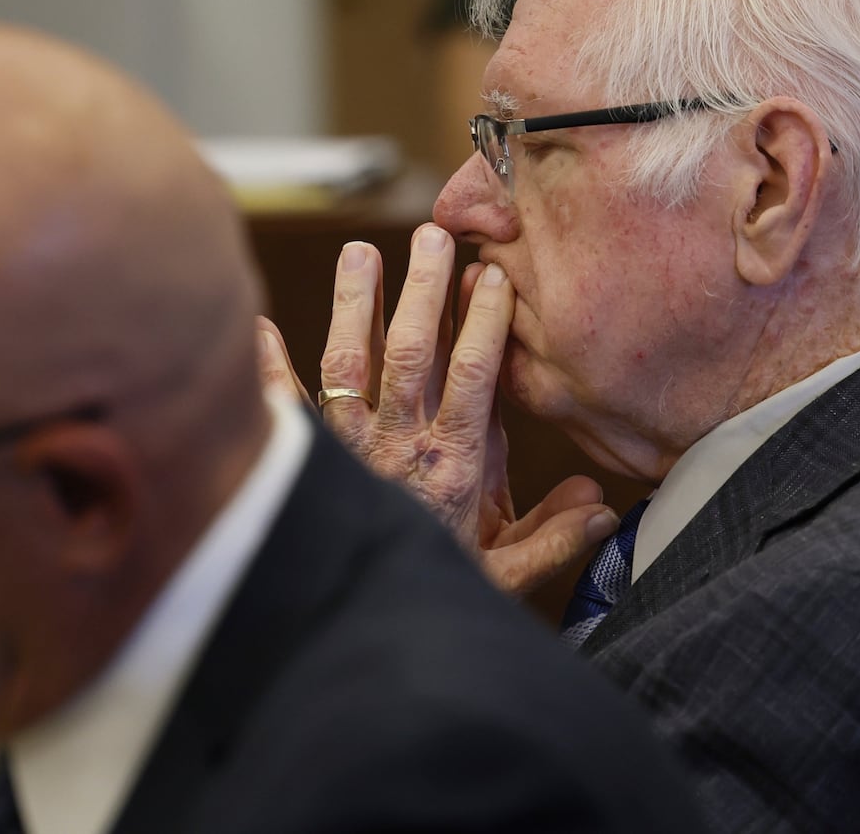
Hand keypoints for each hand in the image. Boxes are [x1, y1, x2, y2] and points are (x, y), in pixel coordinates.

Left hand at [259, 224, 616, 594]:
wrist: (365, 623)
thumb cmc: (437, 592)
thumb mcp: (504, 575)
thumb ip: (551, 538)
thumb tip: (602, 508)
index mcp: (453, 462)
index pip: (473, 375)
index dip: (484, 321)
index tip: (491, 274)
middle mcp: (398, 445)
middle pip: (412, 352)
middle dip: (423, 290)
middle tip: (433, 235)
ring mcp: (349, 449)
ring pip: (351, 363)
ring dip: (355, 306)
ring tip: (360, 252)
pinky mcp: (309, 462)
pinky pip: (286, 411)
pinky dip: (268, 369)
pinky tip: (257, 326)